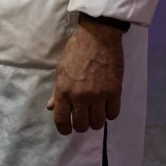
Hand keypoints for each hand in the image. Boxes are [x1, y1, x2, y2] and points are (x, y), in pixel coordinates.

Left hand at [47, 19, 123, 135]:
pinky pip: (113, 114)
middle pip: (81, 125)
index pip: (61, 120)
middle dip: (81, 124)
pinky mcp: (114, 92)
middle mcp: (80, 96)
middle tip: (83, 116)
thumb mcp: (61, 69)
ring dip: (96, 120)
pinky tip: (107, 105)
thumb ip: (57, 91)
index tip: (67, 129)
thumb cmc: (76, 50)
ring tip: (95, 111)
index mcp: (64, 90)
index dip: (64, 129)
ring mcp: (98, 95)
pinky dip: (109, 113)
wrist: (98, 36)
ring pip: (98, 123)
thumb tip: (51, 107)